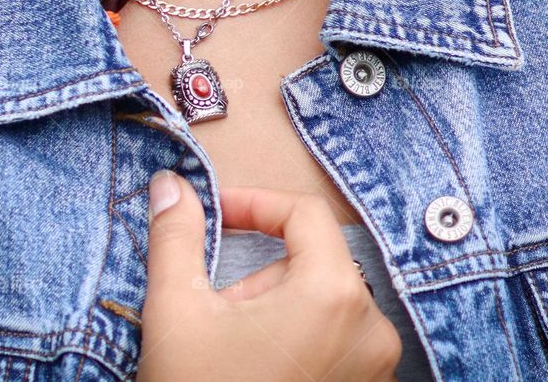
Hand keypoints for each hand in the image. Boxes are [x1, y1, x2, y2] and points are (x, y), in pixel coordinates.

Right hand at [137, 170, 400, 381]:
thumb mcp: (177, 309)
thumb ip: (178, 235)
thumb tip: (172, 185)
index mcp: (332, 295)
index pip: (303, 213)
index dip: (255, 203)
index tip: (217, 215)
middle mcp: (371, 327)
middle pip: (311, 262)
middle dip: (257, 274)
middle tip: (216, 307)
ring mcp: (375, 366)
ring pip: (320, 302)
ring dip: (273, 308)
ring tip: (233, 347)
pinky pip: (334, 338)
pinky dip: (295, 337)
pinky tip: (257, 367)